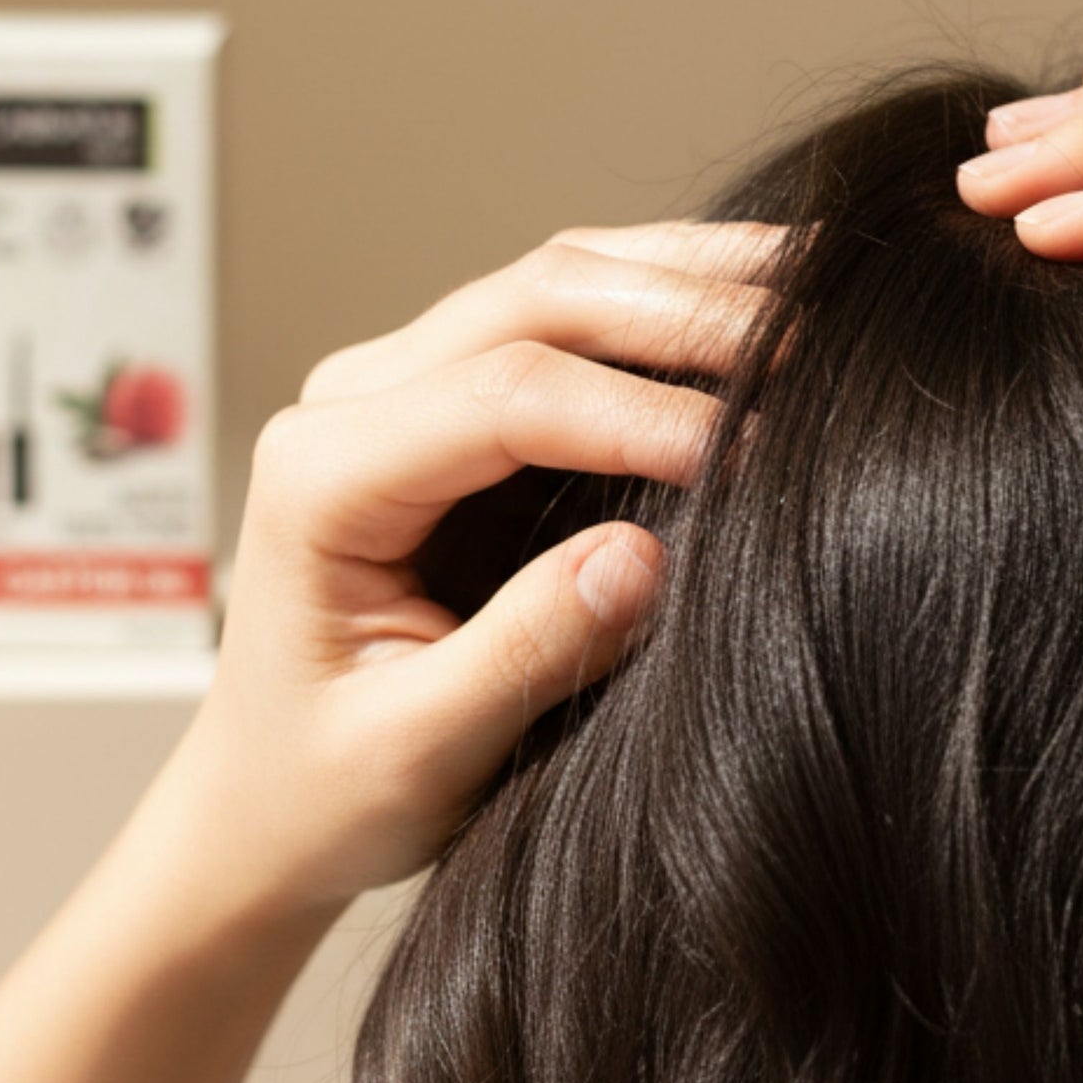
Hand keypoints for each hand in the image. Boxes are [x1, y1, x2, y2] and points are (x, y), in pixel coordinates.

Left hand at [152, 221, 783, 923]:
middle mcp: (353, 401)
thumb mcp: (416, 751)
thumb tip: (645, 558)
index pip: (509, 397)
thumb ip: (522, 653)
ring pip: (562, 279)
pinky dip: (668, 303)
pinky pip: (571, 317)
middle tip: (818, 345)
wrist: (264, 803)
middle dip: (688, 314)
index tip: (762, 456)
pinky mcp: (458, 403)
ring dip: (689, 279)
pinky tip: (757, 307)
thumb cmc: (322, 790)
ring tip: (814, 284)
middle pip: (539, 298)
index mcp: (323, 475)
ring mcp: (405, 386)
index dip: (647, 415)